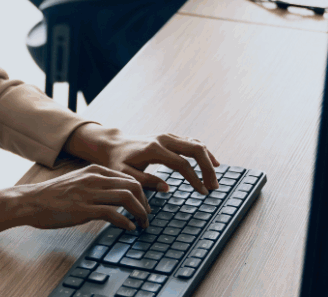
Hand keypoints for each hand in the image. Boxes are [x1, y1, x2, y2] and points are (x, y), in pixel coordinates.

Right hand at [0, 165, 150, 236]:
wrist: (31, 201)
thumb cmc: (52, 195)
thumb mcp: (77, 181)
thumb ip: (96, 184)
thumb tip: (114, 194)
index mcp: (95, 170)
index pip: (129, 177)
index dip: (142, 192)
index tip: (145, 205)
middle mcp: (95, 178)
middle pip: (133, 186)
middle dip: (146, 203)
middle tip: (147, 216)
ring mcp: (90, 193)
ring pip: (128, 198)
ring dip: (140, 213)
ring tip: (141, 224)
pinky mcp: (84, 209)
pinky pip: (114, 214)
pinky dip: (126, 222)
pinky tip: (128, 228)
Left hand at [62, 124, 219, 194]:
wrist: (114, 144)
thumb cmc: (117, 162)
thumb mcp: (124, 175)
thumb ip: (144, 181)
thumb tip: (166, 188)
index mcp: (154, 149)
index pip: (182, 164)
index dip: (195, 179)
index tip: (203, 192)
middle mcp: (164, 139)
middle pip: (195, 150)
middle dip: (208, 168)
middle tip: (214, 187)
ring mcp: (168, 136)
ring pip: (196, 144)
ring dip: (208, 161)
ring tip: (214, 179)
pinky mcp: (170, 137)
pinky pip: (192, 142)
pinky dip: (204, 152)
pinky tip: (212, 163)